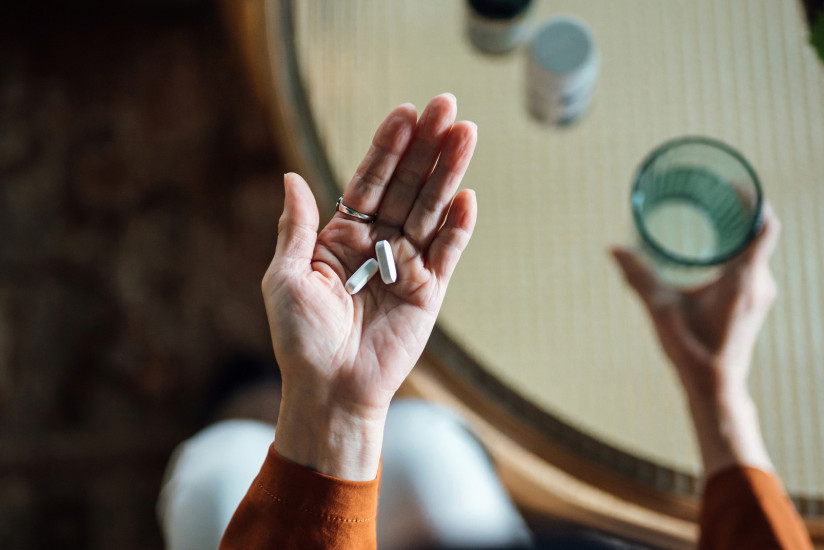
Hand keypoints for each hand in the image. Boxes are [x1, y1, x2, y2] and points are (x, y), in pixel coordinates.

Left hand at [262, 94, 476, 479]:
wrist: (329, 389)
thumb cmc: (300, 338)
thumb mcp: (285, 277)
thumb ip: (297, 227)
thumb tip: (293, 176)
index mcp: (341, 237)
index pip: (368, 181)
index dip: (387, 147)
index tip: (405, 112)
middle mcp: (376, 244)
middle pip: (406, 185)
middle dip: (426, 147)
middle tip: (448, 106)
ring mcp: (405, 265)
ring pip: (430, 210)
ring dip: (448, 173)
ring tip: (466, 133)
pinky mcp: (428, 292)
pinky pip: (447, 252)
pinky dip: (457, 226)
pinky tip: (467, 196)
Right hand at [612, 205, 779, 475]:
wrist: (714, 386)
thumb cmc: (691, 349)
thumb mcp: (660, 308)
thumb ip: (637, 276)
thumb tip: (613, 248)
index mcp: (744, 278)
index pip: (764, 226)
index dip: (753, 200)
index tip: (732, 185)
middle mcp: (759, 283)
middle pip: (759, 233)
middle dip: (739, 210)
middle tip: (713, 193)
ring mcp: (760, 294)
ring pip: (756, 250)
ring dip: (737, 231)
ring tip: (711, 215)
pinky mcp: (753, 304)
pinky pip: (752, 265)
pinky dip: (736, 249)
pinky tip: (713, 249)